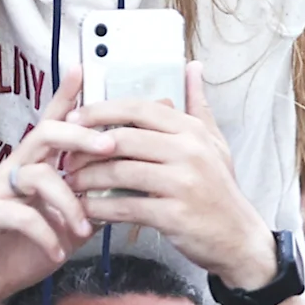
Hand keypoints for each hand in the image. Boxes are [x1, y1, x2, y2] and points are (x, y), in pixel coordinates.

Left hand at [62, 63, 276, 290]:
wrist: (238, 238)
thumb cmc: (219, 189)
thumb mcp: (215, 142)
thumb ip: (198, 105)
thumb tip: (193, 66)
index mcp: (191, 130)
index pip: (138, 109)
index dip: (101, 111)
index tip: (74, 118)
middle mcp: (188, 152)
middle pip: (123, 139)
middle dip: (87, 146)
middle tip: (66, 155)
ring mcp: (181, 183)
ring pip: (120, 172)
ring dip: (88, 178)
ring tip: (72, 182)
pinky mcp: (173, 215)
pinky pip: (126, 206)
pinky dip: (101, 208)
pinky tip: (87, 209)